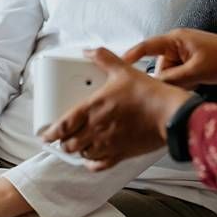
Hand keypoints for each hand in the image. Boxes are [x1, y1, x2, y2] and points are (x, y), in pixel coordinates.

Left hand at [41, 48, 193, 170]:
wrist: (170, 115)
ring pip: (82, 155)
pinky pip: (99, 165)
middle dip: (63, 142)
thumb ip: (104, 58)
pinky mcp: (121, 154)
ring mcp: (108, 144)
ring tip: (78, 144)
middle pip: (69, 144)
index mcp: (92, 108)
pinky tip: (92, 159)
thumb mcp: (123, 69)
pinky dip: (92, 163)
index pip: (62, 126)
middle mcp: (96, 129)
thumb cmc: (148, 94)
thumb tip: (89, 51)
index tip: (46, 134)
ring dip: (77, 151)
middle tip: (63, 137)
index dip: (50, 133)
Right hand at [125, 29, 216, 90]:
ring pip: (170, 75)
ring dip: (178, 83)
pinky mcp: (194, 65)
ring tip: (195, 83)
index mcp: (177, 39)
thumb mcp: (196, 71)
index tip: (118, 65)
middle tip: (179, 84)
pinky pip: (180, 77)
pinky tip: (198, 84)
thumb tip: (154, 88)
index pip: (146, 46)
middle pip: (159, 66)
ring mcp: (187, 55)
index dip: (131, 56)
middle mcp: (179, 45)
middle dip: (166, 79)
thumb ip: (173, 80)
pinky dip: (186, 83)